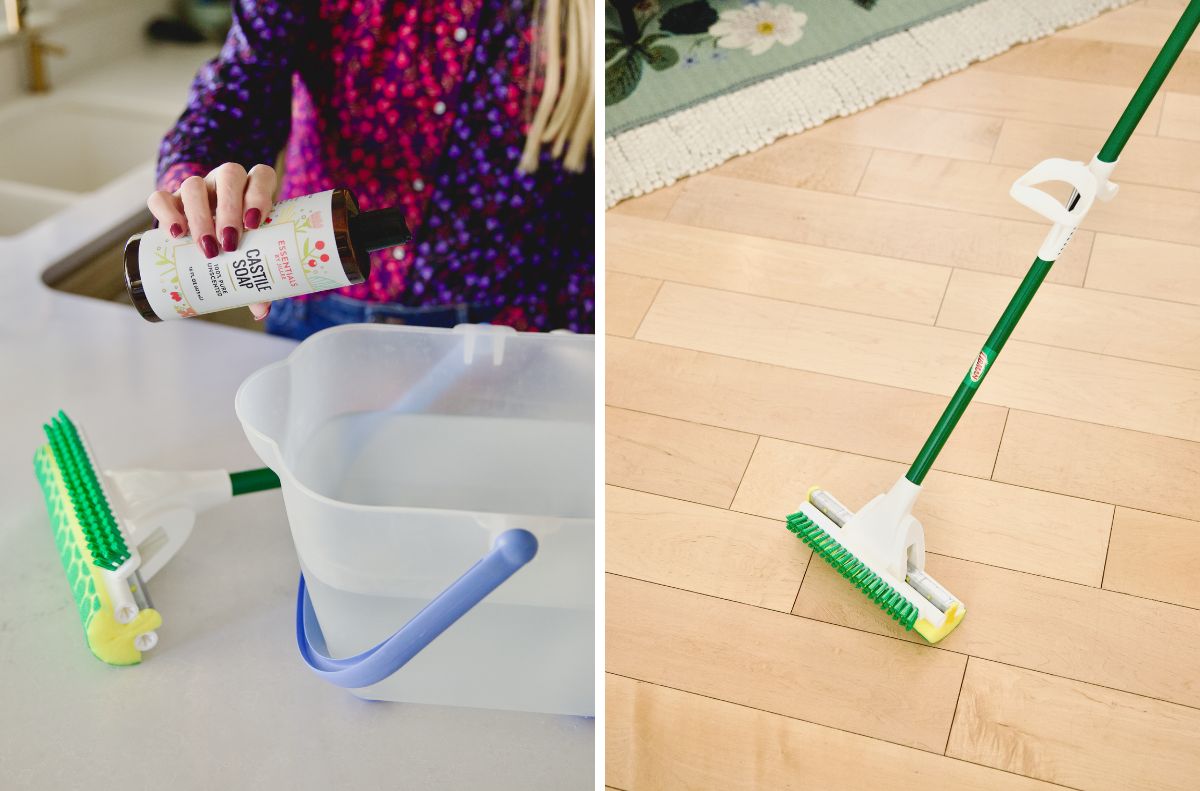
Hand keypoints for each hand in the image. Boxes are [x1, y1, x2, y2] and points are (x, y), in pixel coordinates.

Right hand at [147, 163, 276, 319]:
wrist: (207, 237)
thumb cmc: (238, 245)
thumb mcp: (249, 256)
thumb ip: (258, 279)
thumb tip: (261, 311)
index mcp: (252, 188)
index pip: (260, 175)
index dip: (259, 193)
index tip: (256, 222)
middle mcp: (226, 182)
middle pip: (228, 176)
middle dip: (229, 209)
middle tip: (230, 242)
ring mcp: (198, 188)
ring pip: (195, 184)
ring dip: (200, 215)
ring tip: (206, 246)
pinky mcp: (171, 200)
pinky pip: (161, 196)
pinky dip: (166, 213)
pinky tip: (175, 234)